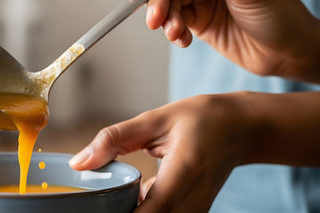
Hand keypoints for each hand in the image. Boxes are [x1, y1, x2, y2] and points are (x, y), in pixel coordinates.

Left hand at [70, 92, 258, 211]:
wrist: (241, 128)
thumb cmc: (203, 118)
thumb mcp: (156, 119)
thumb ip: (115, 139)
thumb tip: (80, 163)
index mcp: (185, 170)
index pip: (152, 210)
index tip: (94, 209)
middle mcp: (194, 198)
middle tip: (95, 202)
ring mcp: (197, 210)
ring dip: (131, 211)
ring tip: (108, 199)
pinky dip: (143, 211)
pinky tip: (129, 198)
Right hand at [126, 0, 319, 81]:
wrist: (289, 55)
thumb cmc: (281, 17)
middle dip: (160, 1)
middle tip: (155, 20)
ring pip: (172, 4)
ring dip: (168, 20)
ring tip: (176, 34)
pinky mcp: (201, 21)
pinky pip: (178, 23)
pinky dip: (175, 33)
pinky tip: (183, 41)